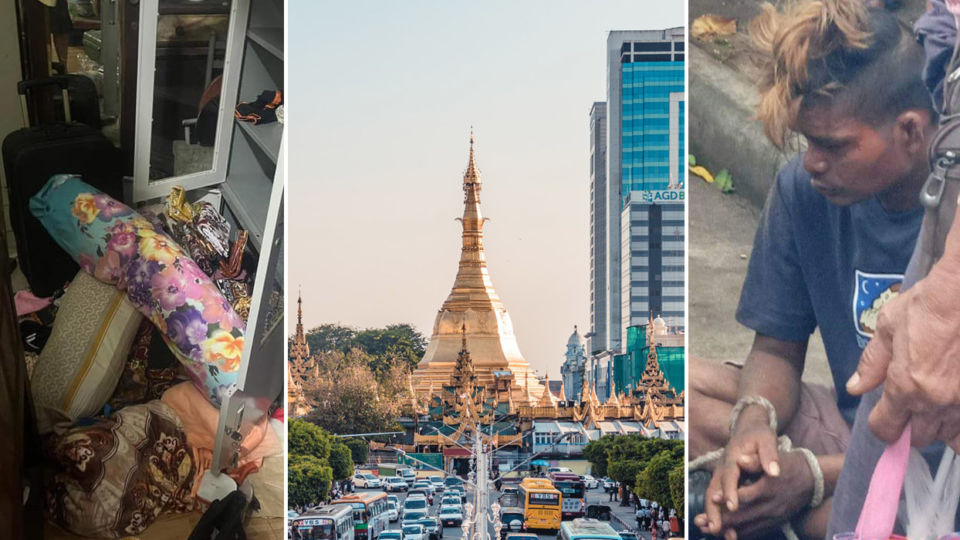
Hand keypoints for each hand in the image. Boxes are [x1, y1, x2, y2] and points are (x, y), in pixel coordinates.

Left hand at [694, 450, 813, 539]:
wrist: (813, 480)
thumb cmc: (789, 465)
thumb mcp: (774, 457)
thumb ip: (755, 460)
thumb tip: (739, 458)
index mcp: (768, 488)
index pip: (746, 496)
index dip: (729, 498)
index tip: (713, 499)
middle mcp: (771, 506)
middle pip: (743, 516)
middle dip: (722, 520)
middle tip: (701, 522)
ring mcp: (774, 517)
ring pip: (748, 527)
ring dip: (727, 530)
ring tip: (708, 530)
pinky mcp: (776, 523)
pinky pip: (757, 532)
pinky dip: (741, 534)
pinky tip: (727, 536)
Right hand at [696, 410, 779, 535]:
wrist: (748, 429)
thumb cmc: (758, 435)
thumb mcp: (766, 439)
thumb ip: (768, 455)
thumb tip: (774, 471)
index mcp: (732, 458)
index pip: (729, 476)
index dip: (729, 492)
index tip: (733, 506)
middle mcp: (722, 469)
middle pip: (714, 491)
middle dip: (713, 510)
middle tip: (716, 528)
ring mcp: (720, 476)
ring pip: (712, 497)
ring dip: (712, 515)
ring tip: (716, 532)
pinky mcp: (722, 483)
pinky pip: (717, 500)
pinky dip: (718, 514)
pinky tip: (724, 529)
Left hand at [847, 201, 959, 449]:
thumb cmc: (925, 306)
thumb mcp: (888, 328)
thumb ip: (872, 364)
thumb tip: (855, 388)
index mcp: (905, 387)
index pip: (886, 428)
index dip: (881, 426)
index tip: (882, 418)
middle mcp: (935, 402)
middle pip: (918, 437)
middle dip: (909, 427)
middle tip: (909, 408)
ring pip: (949, 436)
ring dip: (937, 426)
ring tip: (933, 406)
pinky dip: (958, 424)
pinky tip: (952, 408)